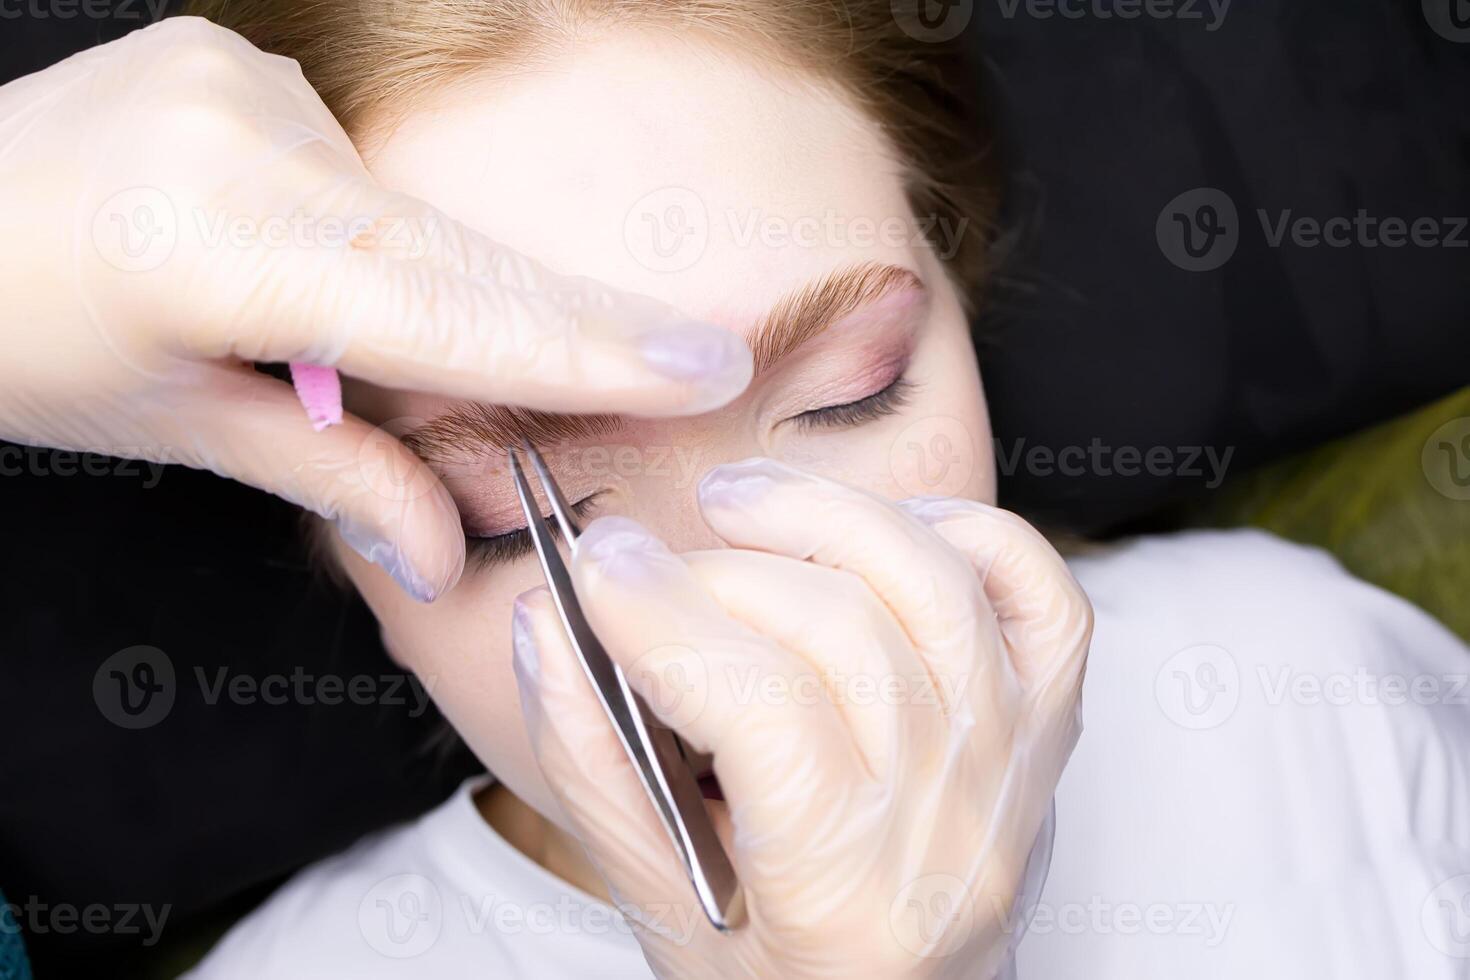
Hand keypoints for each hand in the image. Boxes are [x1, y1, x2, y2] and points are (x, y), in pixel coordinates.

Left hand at [0, 17, 750, 600]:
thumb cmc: (17, 338)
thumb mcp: (173, 427)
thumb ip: (331, 476)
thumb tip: (443, 549)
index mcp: (206, 246)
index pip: (441, 313)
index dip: (580, 349)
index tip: (696, 362)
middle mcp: (240, 136)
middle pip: (458, 256)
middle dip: (575, 322)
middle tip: (691, 355)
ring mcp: (246, 80)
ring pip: (416, 221)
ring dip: (457, 299)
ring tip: (443, 372)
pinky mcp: (245, 59)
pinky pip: (364, 174)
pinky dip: (390, 244)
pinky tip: (339, 282)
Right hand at [511, 458, 1090, 977]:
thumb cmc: (787, 979)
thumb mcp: (660, 911)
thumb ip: (595, 768)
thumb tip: (550, 628)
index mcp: (848, 900)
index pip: (768, 713)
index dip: (667, 618)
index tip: (594, 570)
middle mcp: (950, 824)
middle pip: (842, 632)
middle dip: (714, 573)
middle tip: (634, 564)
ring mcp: (1012, 763)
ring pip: (934, 584)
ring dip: (823, 515)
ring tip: (733, 503)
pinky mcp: (1043, 720)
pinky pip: (1035, 591)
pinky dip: (959, 532)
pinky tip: (876, 532)